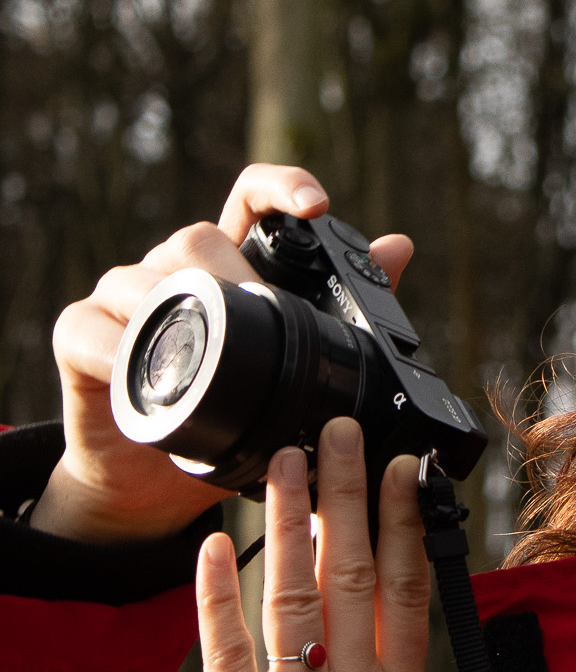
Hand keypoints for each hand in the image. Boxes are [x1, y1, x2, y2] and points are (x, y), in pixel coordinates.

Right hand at [29, 164, 414, 544]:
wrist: (155, 485)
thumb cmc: (226, 416)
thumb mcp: (293, 367)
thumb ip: (342, 308)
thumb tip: (398, 247)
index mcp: (228, 265)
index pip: (251, 198)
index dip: (281, 186)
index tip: (316, 205)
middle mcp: (172, 269)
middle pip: (197, 237)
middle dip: (236, 275)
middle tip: (263, 318)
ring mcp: (121, 299)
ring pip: (145, 276)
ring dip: (177, 311)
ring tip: (205, 352)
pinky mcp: (80, 336)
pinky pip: (92, 329)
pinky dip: (118, 349)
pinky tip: (137, 368)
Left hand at [196, 418, 428, 671]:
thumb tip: (395, 641)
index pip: (410, 587)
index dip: (405, 521)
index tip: (402, 467)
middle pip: (353, 571)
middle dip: (347, 494)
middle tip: (336, 432)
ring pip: (294, 594)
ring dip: (289, 522)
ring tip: (284, 463)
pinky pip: (227, 651)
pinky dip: (216, 595)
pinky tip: (211, 546)